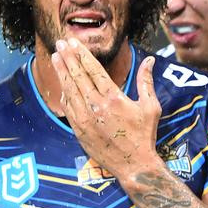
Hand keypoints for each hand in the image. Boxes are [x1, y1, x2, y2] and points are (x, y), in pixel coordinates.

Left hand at [50, 38, 160, 181]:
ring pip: (69, 89)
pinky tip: (62, 83)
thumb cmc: (144, 136)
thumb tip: (150, 61)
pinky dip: (64, 92)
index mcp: (114, 98)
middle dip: (68, 57)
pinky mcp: (79, 129)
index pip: (93, 70)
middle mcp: (96, 106)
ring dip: (61, 72)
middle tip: (60, 43)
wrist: (133, 165)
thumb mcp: (151, 107)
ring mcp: (85, 118)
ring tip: (56, 57)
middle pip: (77, 76)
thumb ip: (146, 82)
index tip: (73, 42)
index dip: (82, 54)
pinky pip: (68, 106)